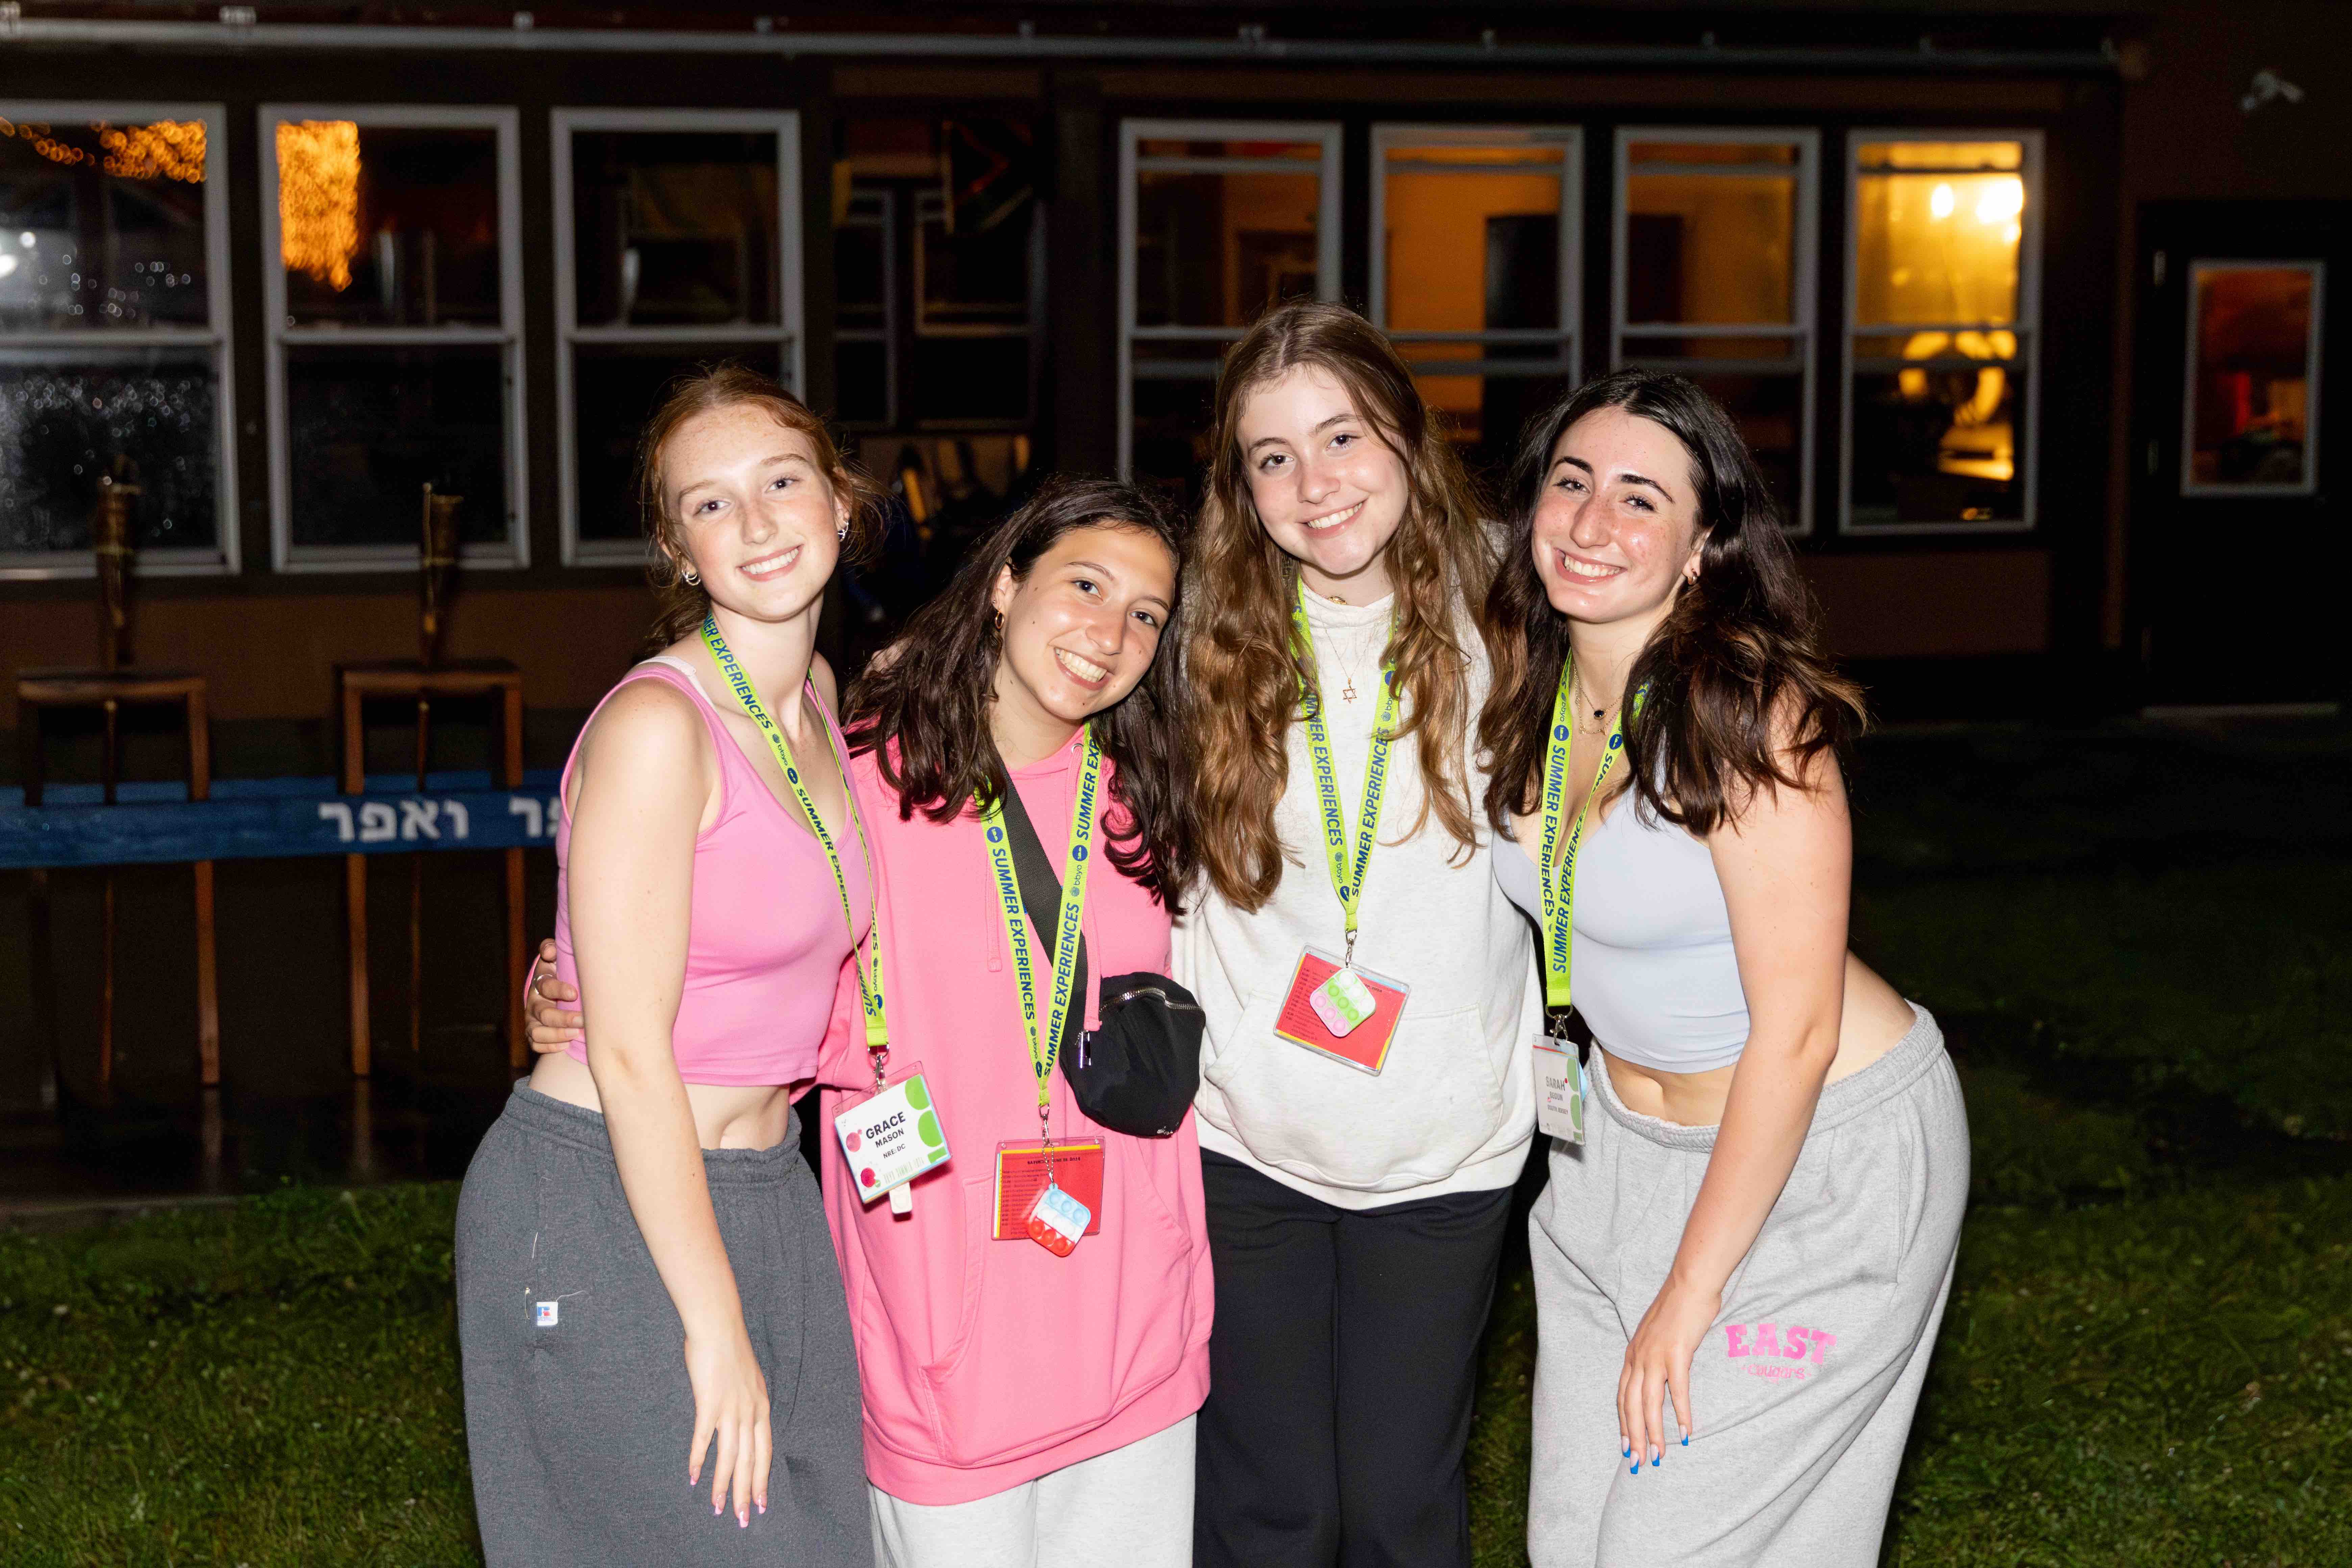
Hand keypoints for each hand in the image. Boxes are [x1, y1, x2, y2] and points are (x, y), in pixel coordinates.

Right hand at [526, 938, 584, 1051]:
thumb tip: (550, 950)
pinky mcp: (534, 1033)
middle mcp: (535, 1002)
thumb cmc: (562, 971)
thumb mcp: (557, 958)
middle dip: (563, 1018)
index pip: (546, 986)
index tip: (574, 994)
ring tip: (576, 1034)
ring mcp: (532, 1020)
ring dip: (557, 1035)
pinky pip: (536, 1044)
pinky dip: (549, 1047)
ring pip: (538, 1032)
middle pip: (544, 1013)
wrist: (554, 988)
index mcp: (541, 982)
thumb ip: (552, 950)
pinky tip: (566, 1045)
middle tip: (582, 1021)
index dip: (558, 989)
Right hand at [683, 1324, 770, 1527]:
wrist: (719, 1326)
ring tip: (717, 1508)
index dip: (761, 1479)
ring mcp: (730, 1409)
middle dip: (745, 1493)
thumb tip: (740, 1419)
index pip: (765, 1452)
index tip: (760, 1502)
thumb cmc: (730, 1349)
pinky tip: (693, 1477)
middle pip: (750, 1461)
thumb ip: (746, 1401)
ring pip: (729, 1457)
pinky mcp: (709, 1403)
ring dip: (723, 1485)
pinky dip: (698, 1460)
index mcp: (761, 1407)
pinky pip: (704, 1439)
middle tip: (741, 1519)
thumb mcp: (748, 1379)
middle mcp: (750, 1412)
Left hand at [1618, 1275, 1719, 1472]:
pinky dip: (1680, 1413)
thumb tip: (1656, 1375)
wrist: (1690, 1283)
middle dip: (1634, 1437)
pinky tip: (1686, 1432)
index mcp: (1632, 1354)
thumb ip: (1653, 1355)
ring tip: (1660, 1456)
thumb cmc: (1677, 1308)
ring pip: (1649, 1403)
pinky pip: (1677, 1390)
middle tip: (1639, 1463)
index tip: (1627, 1446)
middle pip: (1631, 1405)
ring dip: (1654, 1433)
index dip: (1623, 1423)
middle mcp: (1638, 1357)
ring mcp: (1656, 1355)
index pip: (1622, 1396)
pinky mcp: (1678, 1353)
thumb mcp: (1657, 1335)